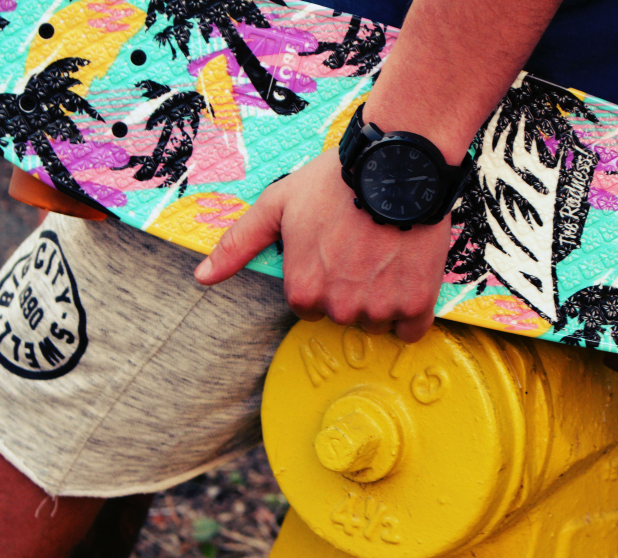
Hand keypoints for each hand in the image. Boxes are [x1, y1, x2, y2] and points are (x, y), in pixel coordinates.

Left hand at [194, 148, 450, 342]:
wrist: (396, 166)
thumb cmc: (335, 181)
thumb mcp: (277, 204)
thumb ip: (239, 244)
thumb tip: (202, 277)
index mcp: (303, 290)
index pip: (309, 306)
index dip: (323, 278)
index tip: (336, 253)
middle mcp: (338, 307)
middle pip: (344, 315)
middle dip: (352, 289)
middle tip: (365, 249)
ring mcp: (378, 308)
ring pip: (377, 322)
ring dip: (383, 299)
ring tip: (388, 256)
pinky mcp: (415, 303)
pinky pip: (411, 331)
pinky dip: (411, 314)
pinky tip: (409, 282)